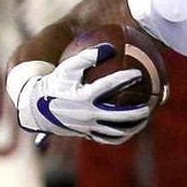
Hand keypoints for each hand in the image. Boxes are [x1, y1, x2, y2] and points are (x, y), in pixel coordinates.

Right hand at [12, 44, 150, 144]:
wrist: (37, 107)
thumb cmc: (55, 83)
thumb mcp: (67, 68)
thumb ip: (87, 57)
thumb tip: (109, 47)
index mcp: (83, 96)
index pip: (108, 87)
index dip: (125, 79)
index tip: (138, 73)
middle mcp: (87, 113)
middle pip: (118, 116)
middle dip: (136, 112)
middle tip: (149, 105)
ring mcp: (88, 126)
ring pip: (115, 131)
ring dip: (133, 127)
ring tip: (146, 119)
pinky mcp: (87, 134)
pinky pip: (107, 139)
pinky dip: (122, 136)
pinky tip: (132, 129)